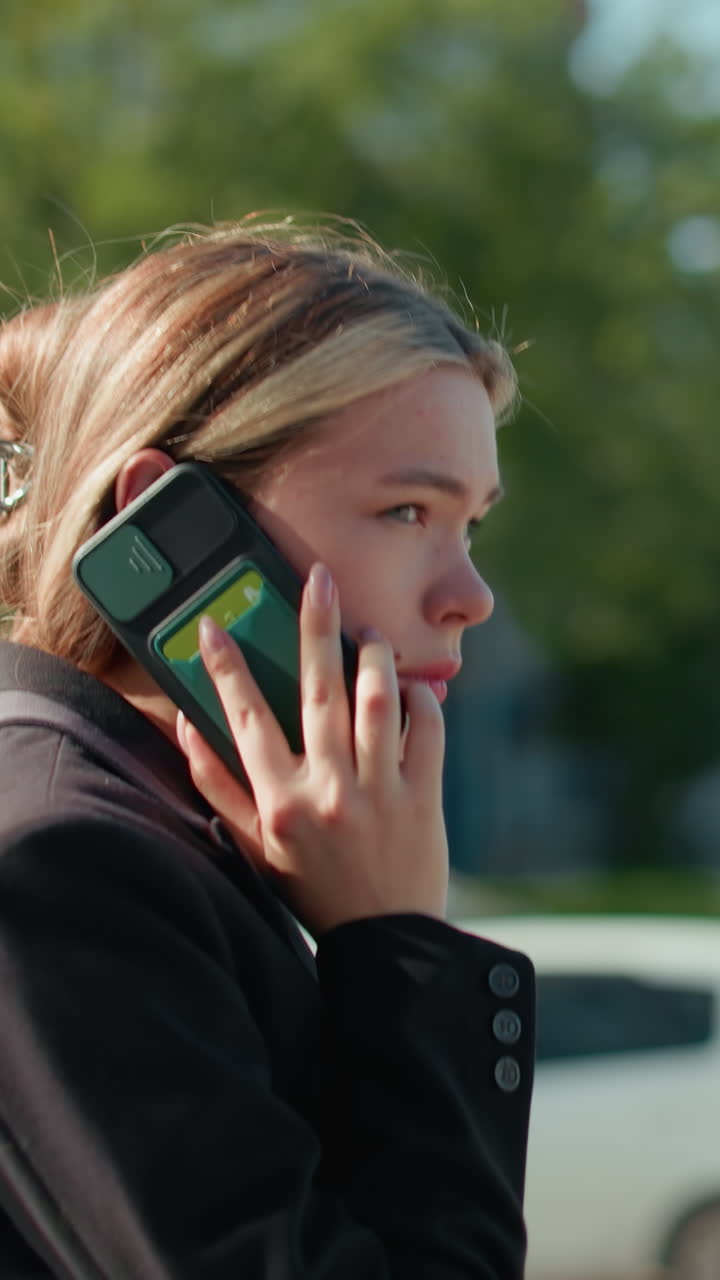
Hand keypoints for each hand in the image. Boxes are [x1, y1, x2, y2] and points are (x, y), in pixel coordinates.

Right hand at [176, 563, 448, 934]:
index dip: (226, 667)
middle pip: (319, 689)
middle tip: (318, 577)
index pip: (246, 718)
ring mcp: (380, 791)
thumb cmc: (311, 888)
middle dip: (315, 625)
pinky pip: (426, 729)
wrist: (385, 939)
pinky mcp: (424, 795)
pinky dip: (419, 699)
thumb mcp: (253, 847)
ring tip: (368, 632)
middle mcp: (328, 790)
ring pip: (377, 699)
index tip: (213, 625)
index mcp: (280, 801)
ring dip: (373, 655)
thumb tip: (188, 725)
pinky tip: (408, 687)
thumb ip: (218, 786)